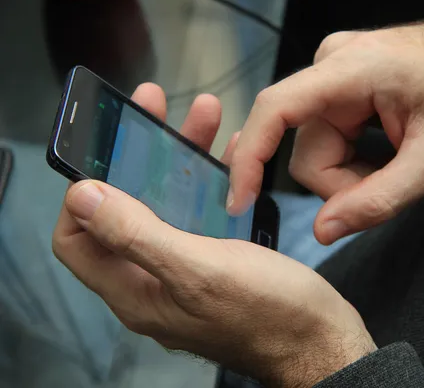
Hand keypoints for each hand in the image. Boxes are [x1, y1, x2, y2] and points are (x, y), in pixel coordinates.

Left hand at [52, 84, 375, 386]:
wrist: (322, 340)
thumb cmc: (268, 314)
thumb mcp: (199, 270)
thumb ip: (136, 235)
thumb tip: (82, 196)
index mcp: (136, 290)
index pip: (76, 241)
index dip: (80, 197)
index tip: (103, 154)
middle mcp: (154, 279)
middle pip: (127, 211)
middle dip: (139, 157)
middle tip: (157, 109)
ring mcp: (188, 269)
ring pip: (169, 206)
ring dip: (181, 160)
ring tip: (206, 118)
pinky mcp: (218, 261)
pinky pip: (203, 214)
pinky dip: (212, 182)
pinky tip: (233, 154)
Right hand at [229, 10, 423, 244]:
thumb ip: (380, 198)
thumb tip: (324, 230)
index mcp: (351, 69)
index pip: (275, 111)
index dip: (250, 159)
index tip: (239, 202)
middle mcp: (331, 64)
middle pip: (306, 151)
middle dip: (343, 184)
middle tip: (392, 184)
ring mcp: (334, 73)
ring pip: (317, 149)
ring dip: (352, 173)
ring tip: (397, 164)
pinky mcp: (341, 85)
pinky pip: (329, 137)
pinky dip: (355, 159)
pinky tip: (387, 151)